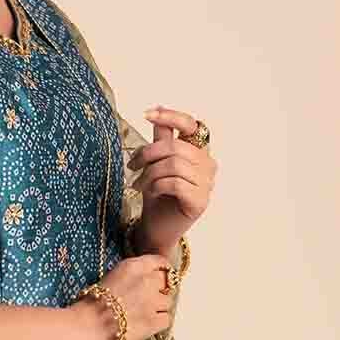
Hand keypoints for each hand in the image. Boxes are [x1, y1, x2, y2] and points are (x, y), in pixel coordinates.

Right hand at [69, 252, 173, 339]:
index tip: (158, 278)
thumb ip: (130, 276)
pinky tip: (146, 326)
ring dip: (159, 308)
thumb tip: (142, 281)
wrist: (86, 328)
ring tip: (143, 315)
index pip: (160, 261)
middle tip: (147, 300)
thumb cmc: (90, 306)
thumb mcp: (110, 277)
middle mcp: (146, 280)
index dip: (161, 271)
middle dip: (159, 290)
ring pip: (167, 302)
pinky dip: (159, 323)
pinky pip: (166, 319)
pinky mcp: (154, 322)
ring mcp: (152, 301)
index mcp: (133, 267)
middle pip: (166, 281)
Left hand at [129, 106, 216, 255]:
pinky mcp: (200, 201)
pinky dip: (157, 186)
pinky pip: (175, 183)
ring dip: (150, 174)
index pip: (191, 125)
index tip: (146, 114)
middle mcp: (208, 165)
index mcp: (199, 152)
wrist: (157, 229)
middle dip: (148, 154)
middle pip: (175, 146)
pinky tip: (151, 193)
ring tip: (139, 184)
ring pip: (174, 164)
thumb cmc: (158, 196)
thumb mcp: (156, 163)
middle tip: (132, 166)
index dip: (170, 116)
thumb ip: (161, 139)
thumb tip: (156, 110)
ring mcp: (207, 184)